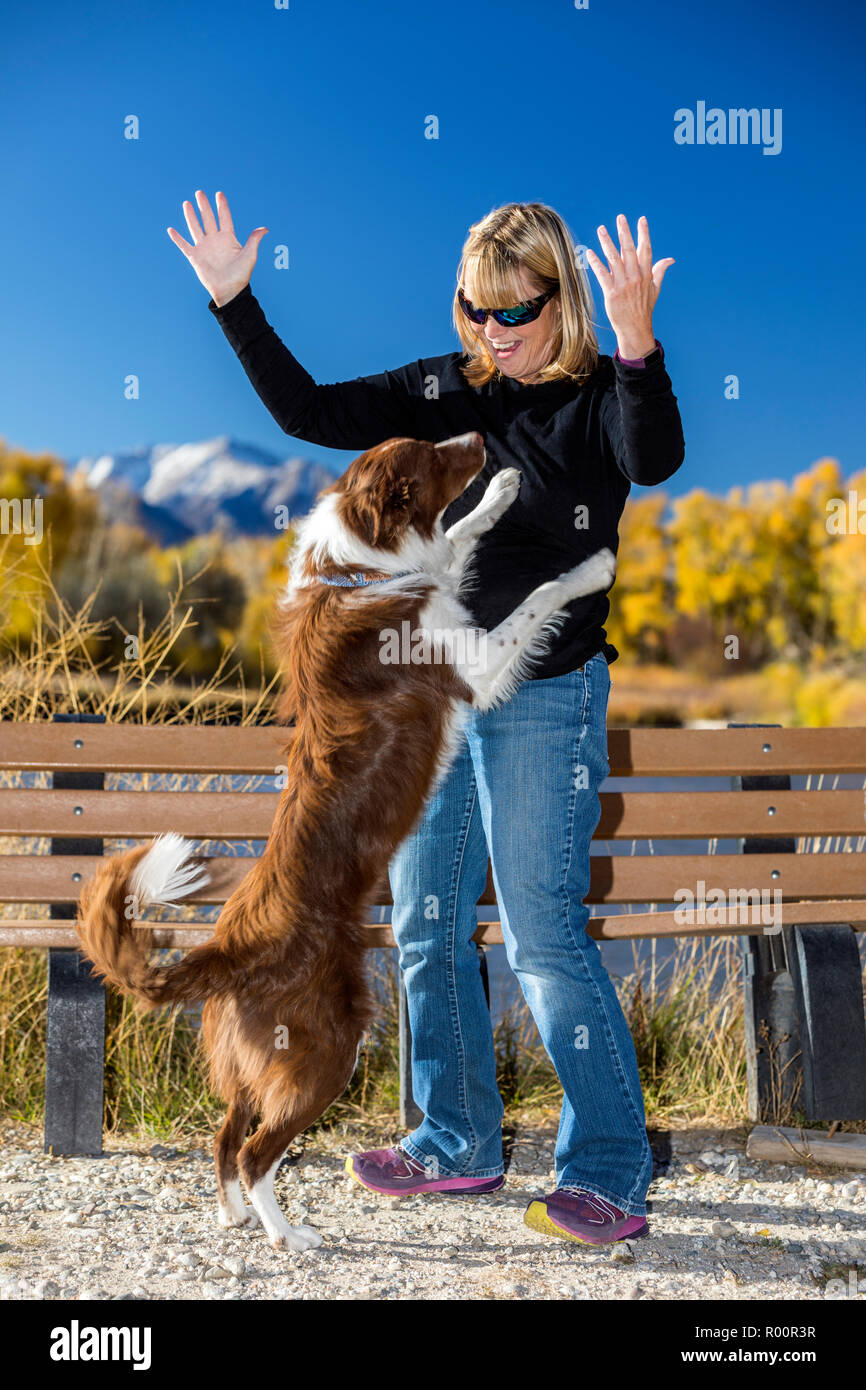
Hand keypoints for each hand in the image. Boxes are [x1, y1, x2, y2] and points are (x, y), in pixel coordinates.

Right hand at [167, 190, 267, 306]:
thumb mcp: (250, 255)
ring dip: (190, 216)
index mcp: (228, 238)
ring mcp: (204, 248)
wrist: (230, 291)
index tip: (219, 194)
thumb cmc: (241, 275)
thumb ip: (254, 240)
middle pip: (208, 219)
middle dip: (204, 206)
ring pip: (196, 228)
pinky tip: (171, 230)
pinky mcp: (195, 257)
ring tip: (186, 203)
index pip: (224, 218)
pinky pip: (184, 246)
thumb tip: (264, 229)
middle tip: (199, 193)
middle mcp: (215, 240)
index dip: (222, 206)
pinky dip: (177, 238)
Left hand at [585, 214, 673, 359]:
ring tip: (601, 229)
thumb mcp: (655, 289)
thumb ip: (660, 271)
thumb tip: (671, 259)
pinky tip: (589, 252)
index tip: (642, 219)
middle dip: (625, 232)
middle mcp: (635, 277)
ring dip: (607, 243)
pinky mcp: (612, 293)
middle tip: (620, 217)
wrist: (635, 328)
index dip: (644, 234)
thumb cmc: (644, 308)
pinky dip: (596, 263)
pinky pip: (603, 275)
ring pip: (614, 259)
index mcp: (646, 274)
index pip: (645, 249)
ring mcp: (623, 285)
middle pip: (629, 250)